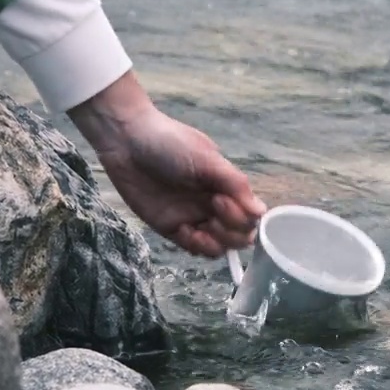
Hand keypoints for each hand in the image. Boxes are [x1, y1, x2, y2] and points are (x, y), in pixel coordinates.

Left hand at [69, 72, 266, 257]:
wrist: (128, 141)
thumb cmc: (171, 143)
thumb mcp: (208, 159)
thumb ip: (236, 184)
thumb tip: (261, 212)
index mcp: (226, 186)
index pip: (250, 216)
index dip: (243, 217)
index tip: (222, 199)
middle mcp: (214, 205)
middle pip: (239, 236)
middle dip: (232, 231)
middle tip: (213, 207)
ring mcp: (194, 218)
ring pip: (219, 247)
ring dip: (216, 242)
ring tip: (199, 226)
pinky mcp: (172, 228)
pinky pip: (194, 248)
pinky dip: (196, 245)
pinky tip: (184, 229)